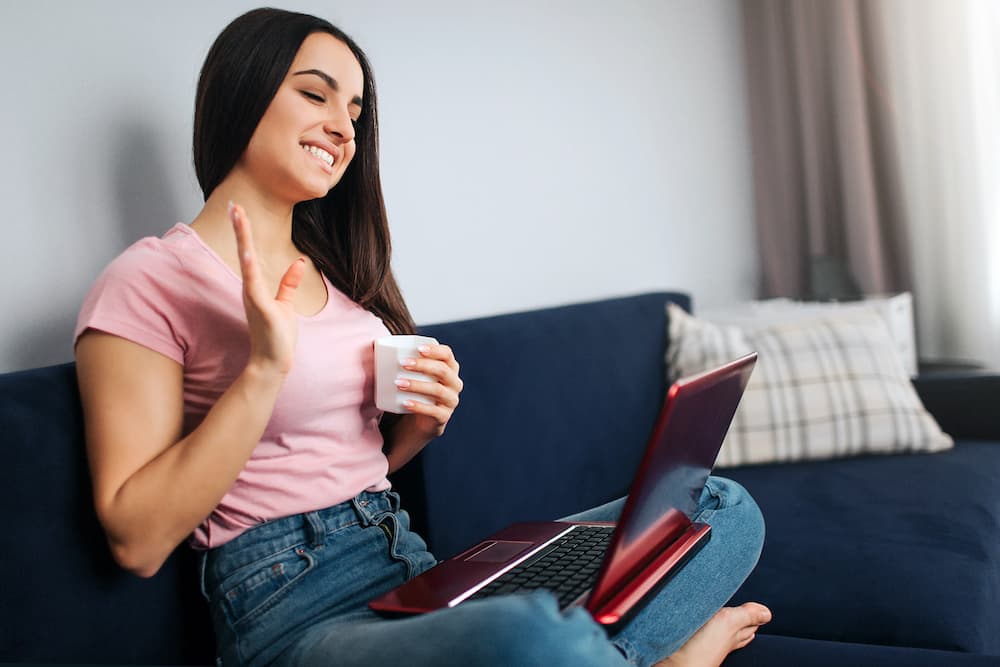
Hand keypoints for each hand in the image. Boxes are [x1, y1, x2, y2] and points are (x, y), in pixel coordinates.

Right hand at [230, 202, 305, 376]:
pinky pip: (254, 285)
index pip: (250, 253)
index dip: (245, 232)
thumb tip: (300, 262)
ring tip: (238, 216)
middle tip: (233, 204)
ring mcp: (253, 297)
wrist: (273, 362)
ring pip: (247, 262)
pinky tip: (247, 254)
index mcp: (255, 286)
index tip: (239, 210)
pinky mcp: (260, 308)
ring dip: (243, 239)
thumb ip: (289, 283)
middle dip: (240, 228)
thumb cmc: (277, 336)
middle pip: (244, 251)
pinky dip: (250, 269)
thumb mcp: (286, 304)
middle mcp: (250, 288)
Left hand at [394, 343, 462, 437]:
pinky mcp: (444, 416)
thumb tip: (374, 344)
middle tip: (403, 364)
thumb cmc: (415, 390)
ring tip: (398, 383)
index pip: (447, 354)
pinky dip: (419, 406)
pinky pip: (434, 411)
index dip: (434, 350)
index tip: (417, 348)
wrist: (419, 419)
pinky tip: (405, 402)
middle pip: (443, 370)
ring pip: (438, 390)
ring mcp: (451, 400)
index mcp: (450, 368)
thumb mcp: (413, 375)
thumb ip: (403, 359)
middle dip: (423, 365)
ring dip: (417, 385)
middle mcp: (454, 383)